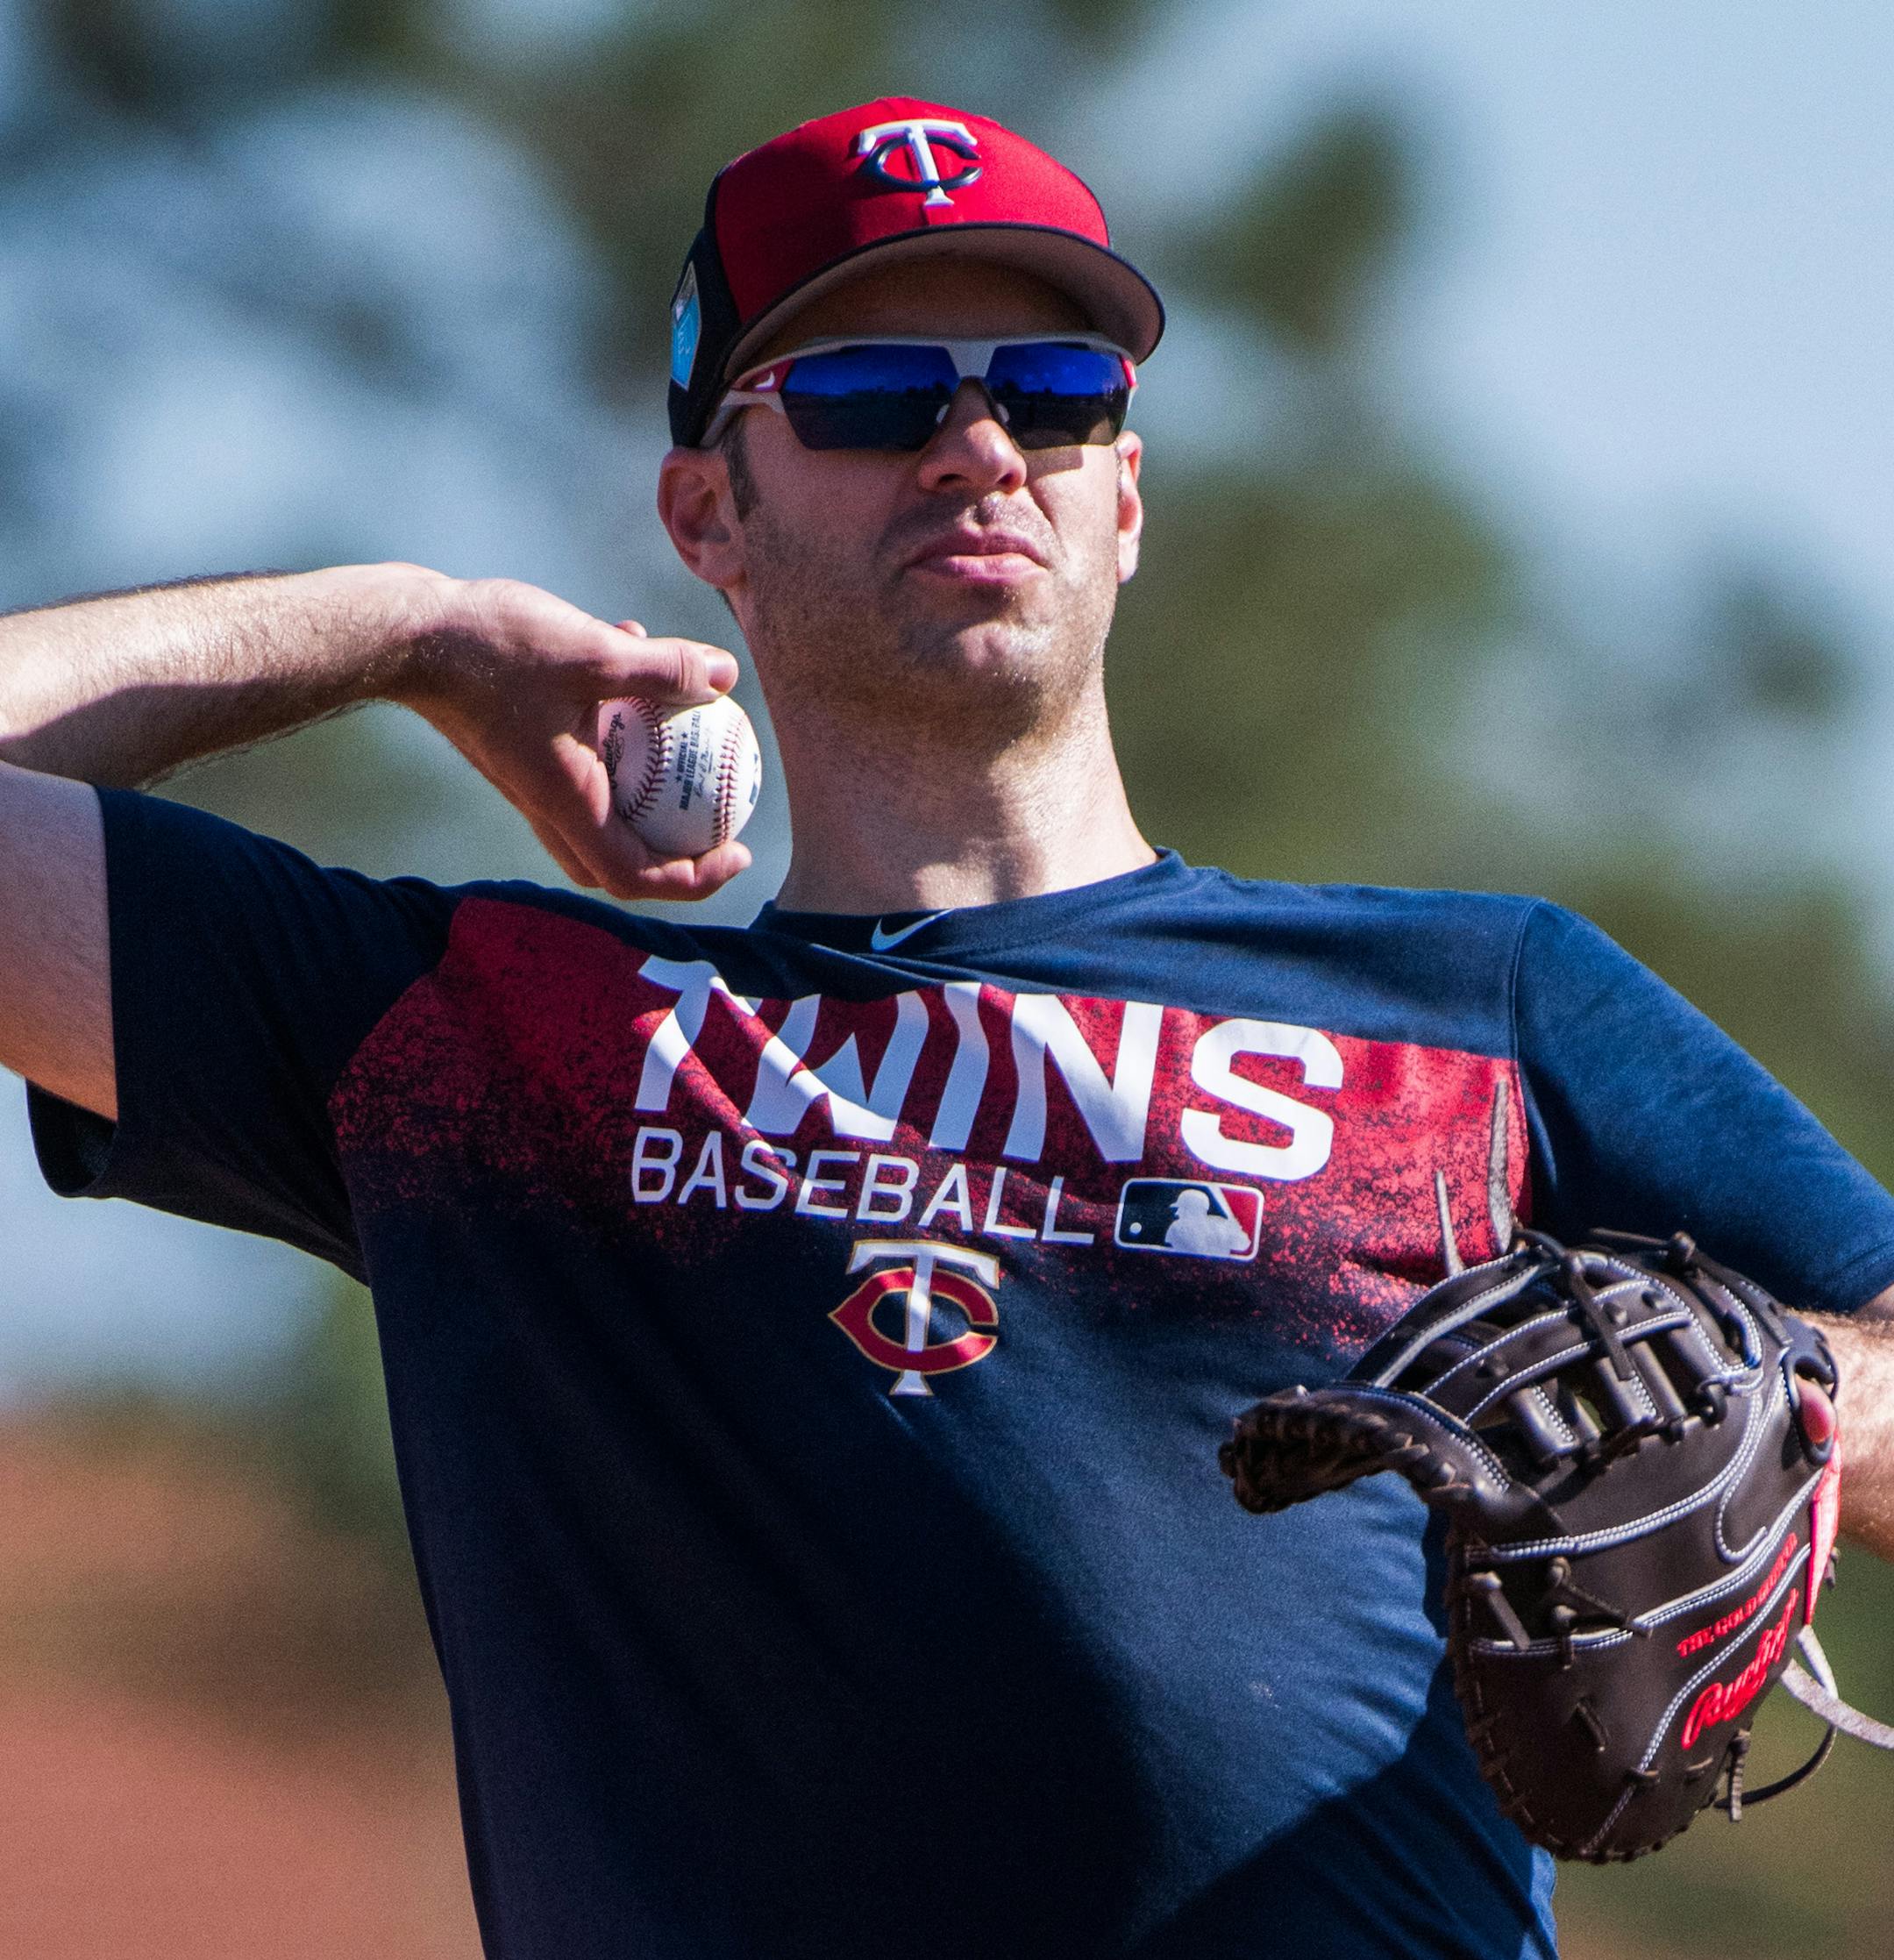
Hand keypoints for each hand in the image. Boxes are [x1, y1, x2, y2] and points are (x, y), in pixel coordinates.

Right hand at [396, 574, 751, 901]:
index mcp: (567, 803)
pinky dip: (619, 726)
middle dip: (676, 854)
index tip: (736, 853)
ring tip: (692, 727)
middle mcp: (547, 804)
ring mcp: (531, 778)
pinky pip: (584, 755)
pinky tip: (635, 647)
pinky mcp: (522, 746)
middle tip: (720, 824)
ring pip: (602, 807)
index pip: (636, 876)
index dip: (693, 879)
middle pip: (618, 861)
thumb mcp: (594, 650)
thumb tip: (724, 676)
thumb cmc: (491, 647)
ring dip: (651, 782)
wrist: (407, 634)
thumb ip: (663, 669)